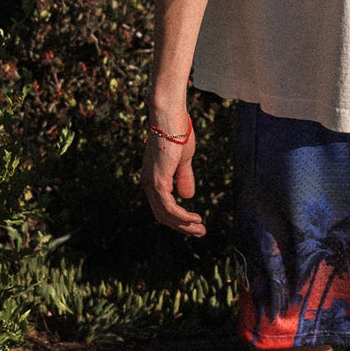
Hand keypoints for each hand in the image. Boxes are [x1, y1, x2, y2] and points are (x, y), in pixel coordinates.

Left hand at [141, 110, 204, 235]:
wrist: (169, 117)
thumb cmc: (177, 133)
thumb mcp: (183, 160)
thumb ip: (183, 177)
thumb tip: (187, 196)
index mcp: (154, 178)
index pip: (163, 206)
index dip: (178, 218)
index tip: (194, 223)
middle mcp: (149, 183)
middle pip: (163, 215)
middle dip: (182, 227)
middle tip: (200, 233)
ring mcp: (152, 183)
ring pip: (165, 215)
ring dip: (184, 226)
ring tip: (200, 230)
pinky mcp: (158, 181)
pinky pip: (169, 207)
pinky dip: (182, 217)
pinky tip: (194, 219)